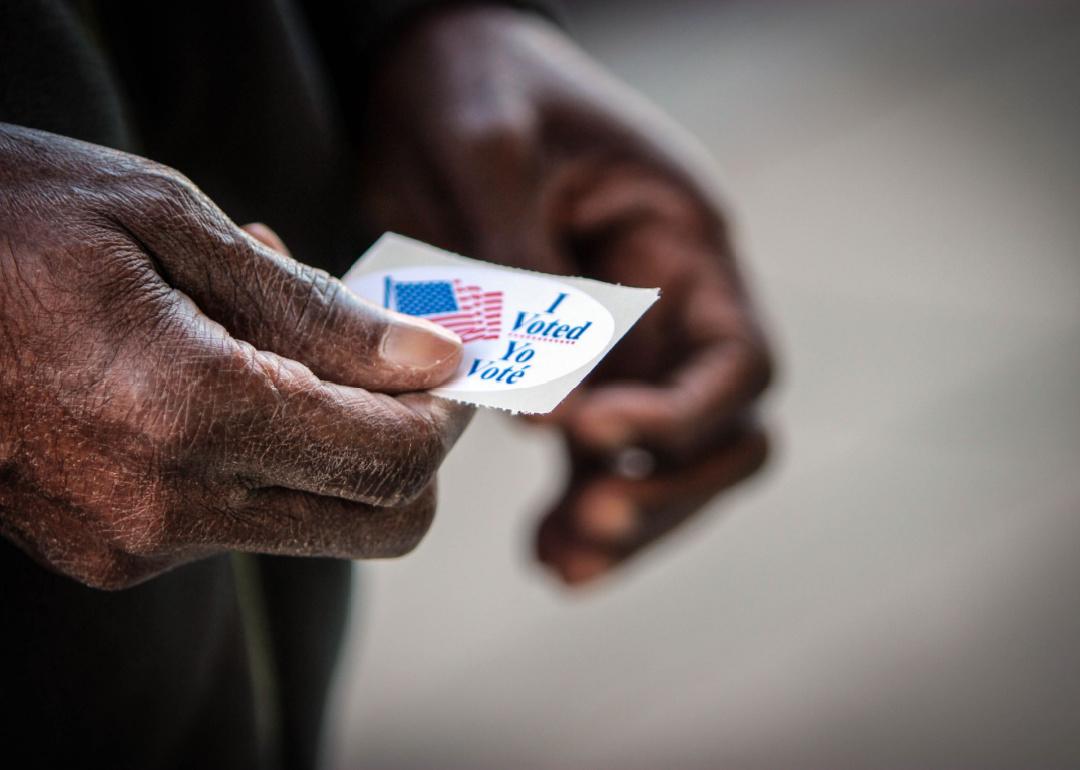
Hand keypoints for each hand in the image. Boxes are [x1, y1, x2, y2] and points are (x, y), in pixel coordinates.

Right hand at [0, 123, 470, 588]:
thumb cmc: (7, 221)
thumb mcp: (169, 221)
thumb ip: (314, 311)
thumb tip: (430, 363)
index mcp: (185, 411)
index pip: (390, 461)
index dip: (447, 417)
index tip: (454, 366)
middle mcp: (162, 505)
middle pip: (376, 523)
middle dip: (413, 449)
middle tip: (402, 366)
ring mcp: (131, 541)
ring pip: (315, 523)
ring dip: (336, 439)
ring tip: (279, 333)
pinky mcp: (109, 550)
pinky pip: (241, 518)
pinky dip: (268, 452)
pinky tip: (229, 368)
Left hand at [360, 7, 773, 583]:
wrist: (429, 66)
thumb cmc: (473, 86)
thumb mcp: (492, 153)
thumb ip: (523, 275)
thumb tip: (545, 408)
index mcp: (681, 242)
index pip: (737, 360)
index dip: (681, 416)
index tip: (590, 433)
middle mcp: (671, 301)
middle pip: (720, 432)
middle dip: (668, 490)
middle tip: (590, 524)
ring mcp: (627, 340)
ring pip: (662, 460)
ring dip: (624, 521)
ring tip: (559, 565)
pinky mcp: (571, 364)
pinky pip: (596, 452)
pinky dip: (578, 506)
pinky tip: (545, 551)